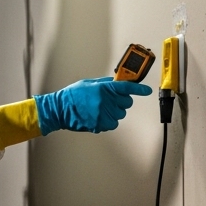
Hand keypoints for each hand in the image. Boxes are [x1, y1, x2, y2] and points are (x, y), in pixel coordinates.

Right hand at [34, 76, 151, 133]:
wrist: (59, 110)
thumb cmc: (72, 96)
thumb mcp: (89, 83)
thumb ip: (105, 83)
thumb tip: (118, 82)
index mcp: (103, 88)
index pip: (127, 88)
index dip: (139, 89)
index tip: (146, 91)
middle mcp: (106, 101)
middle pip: (126, 102)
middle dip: (121, 100)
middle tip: (110, 100)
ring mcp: (104, 114)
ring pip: (121, 113)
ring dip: (115, 111)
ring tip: (100, 109)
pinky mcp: (101, 124)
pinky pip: (114, 123)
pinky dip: (109, 120)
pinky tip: (98, 116)